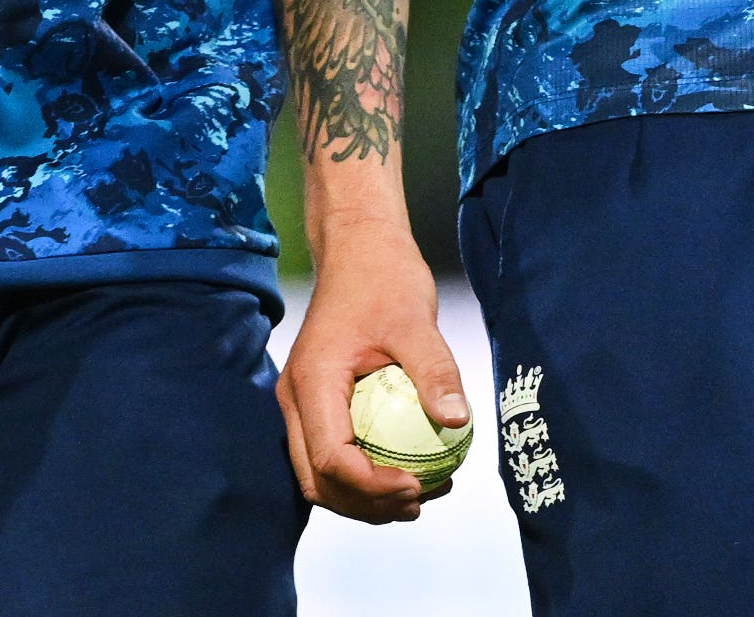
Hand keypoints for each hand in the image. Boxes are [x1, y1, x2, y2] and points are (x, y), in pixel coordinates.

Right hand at [279, 214, 470, 523]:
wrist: (358, 248)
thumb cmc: (385, 278)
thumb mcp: (416, 320)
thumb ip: (434, 370)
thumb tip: (458, 421)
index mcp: (312, 382)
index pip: (331, 458)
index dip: (372, 486)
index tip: (418, 486)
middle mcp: (295, 399)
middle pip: (318, 479)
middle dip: (365, 505)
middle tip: (419, 502)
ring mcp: (302, 402)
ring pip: (320, 474)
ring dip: (364, 497)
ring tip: (420, 496)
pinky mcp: (316, 402)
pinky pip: (332, 452)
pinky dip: (364, 473)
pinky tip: (410, 470)